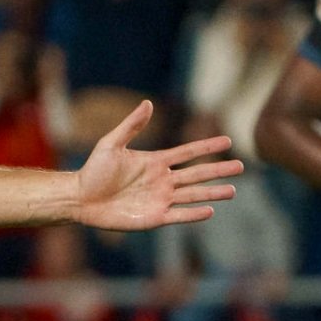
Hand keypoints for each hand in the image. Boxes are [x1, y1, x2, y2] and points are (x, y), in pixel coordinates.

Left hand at [74, 101, 240, 231]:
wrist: (79, 198)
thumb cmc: (93, 171)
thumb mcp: (111, 144)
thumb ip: (131, 126)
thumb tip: (147, 103)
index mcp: (155, 162)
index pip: (187, 152)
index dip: (206, 146)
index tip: (228, 140)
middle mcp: (162, 180)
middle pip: (197, 174)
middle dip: (219, 170)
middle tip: (241, 166)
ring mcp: (159, 199)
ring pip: (193, 195)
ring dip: (212, 193)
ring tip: (233, 190)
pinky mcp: (153, 217)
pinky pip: (178, 215)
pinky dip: (193, 213)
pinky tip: (210, 211)